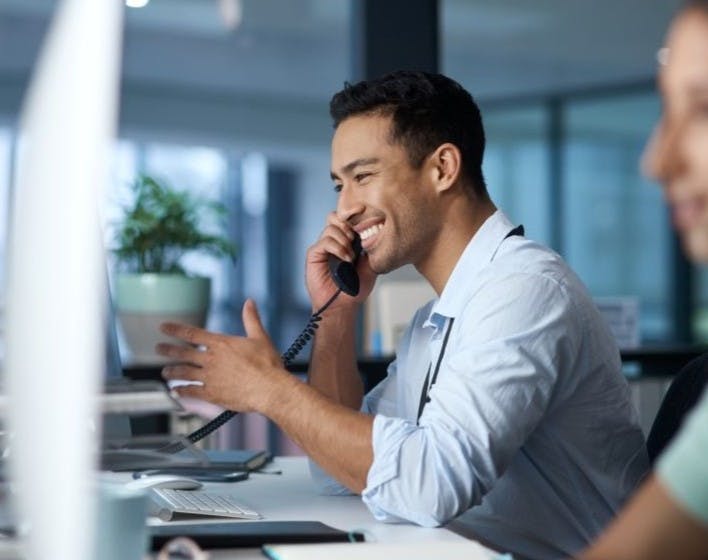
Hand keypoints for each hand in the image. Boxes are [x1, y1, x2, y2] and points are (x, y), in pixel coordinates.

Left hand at [156, 299, 287, 412]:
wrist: (269, 388)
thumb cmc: (267, 364)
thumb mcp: (260, 337)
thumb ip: (251, 319)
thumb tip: (249, 302)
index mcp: (221, 344)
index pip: (192, 334)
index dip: (175, 329)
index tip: (163, 327)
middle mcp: (211, 359)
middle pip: (183, 353)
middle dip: (169, 350)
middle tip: (159, 349)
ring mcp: (210, 377)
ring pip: (184, 373)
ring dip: (172, 371)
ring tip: (164, 372)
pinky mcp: (212, 394)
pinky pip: (191, 392)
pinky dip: (182, 392)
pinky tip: (176, 392)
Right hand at [305, 212, 375, 310]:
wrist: (342, 305)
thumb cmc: (355, 288)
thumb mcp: (370, 265)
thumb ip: (371, 248)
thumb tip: (374, 231)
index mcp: (345, 241)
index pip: (346, 219)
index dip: (352, 212)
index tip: (363, 209)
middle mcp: (333, 242)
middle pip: (334, 217)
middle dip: (347, 223)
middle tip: (355, 238)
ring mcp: (323, 247)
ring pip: (330, 228)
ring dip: (344, 239)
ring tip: (350, 256)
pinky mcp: (314, 254)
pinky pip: (324, 241)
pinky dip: (337, 247)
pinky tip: (345, 258)